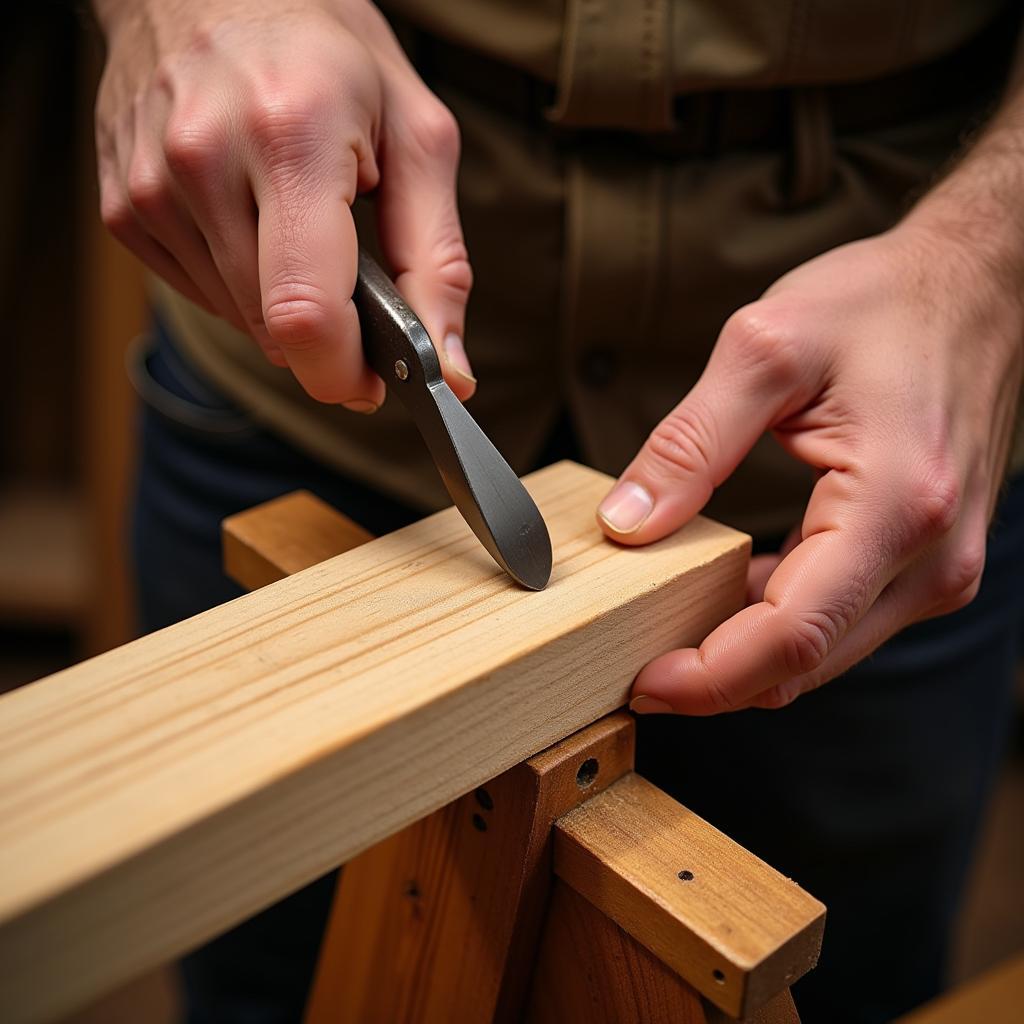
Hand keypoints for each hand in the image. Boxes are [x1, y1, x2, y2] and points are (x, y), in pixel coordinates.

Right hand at [94, 0, 474, 408]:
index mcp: (293, 136)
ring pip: (239, 320)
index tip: (376, 381)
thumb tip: (450, 373)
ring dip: (284, 303)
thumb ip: (438, 262)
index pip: (305, 312)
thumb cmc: (327, 47)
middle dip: (328, 338)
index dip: (345, 373)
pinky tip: (253, 218)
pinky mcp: (122, 206)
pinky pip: (201, 292)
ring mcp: (149, 186)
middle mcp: (204, 161)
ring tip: (300, 223)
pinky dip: (242, 280)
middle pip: (274, 330)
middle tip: (355, 281)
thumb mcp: (416, 133)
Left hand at [596, 225, 1022, 713]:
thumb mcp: (765, 349)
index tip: (641, 683)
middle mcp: (932, 557)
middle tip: (631, 669)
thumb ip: (690, 444)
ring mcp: (937, 567)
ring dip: (743, 657)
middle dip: (715, 680)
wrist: (975, 287)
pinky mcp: (925, 561)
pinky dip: (775, 623)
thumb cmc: (882, 302)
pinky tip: (722, 596)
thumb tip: (626, 525)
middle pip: (808, 662)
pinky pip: (840, 618)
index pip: (793, 634)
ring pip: (824, 652)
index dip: (710, 675)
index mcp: (897, 505)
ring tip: (663, 632)